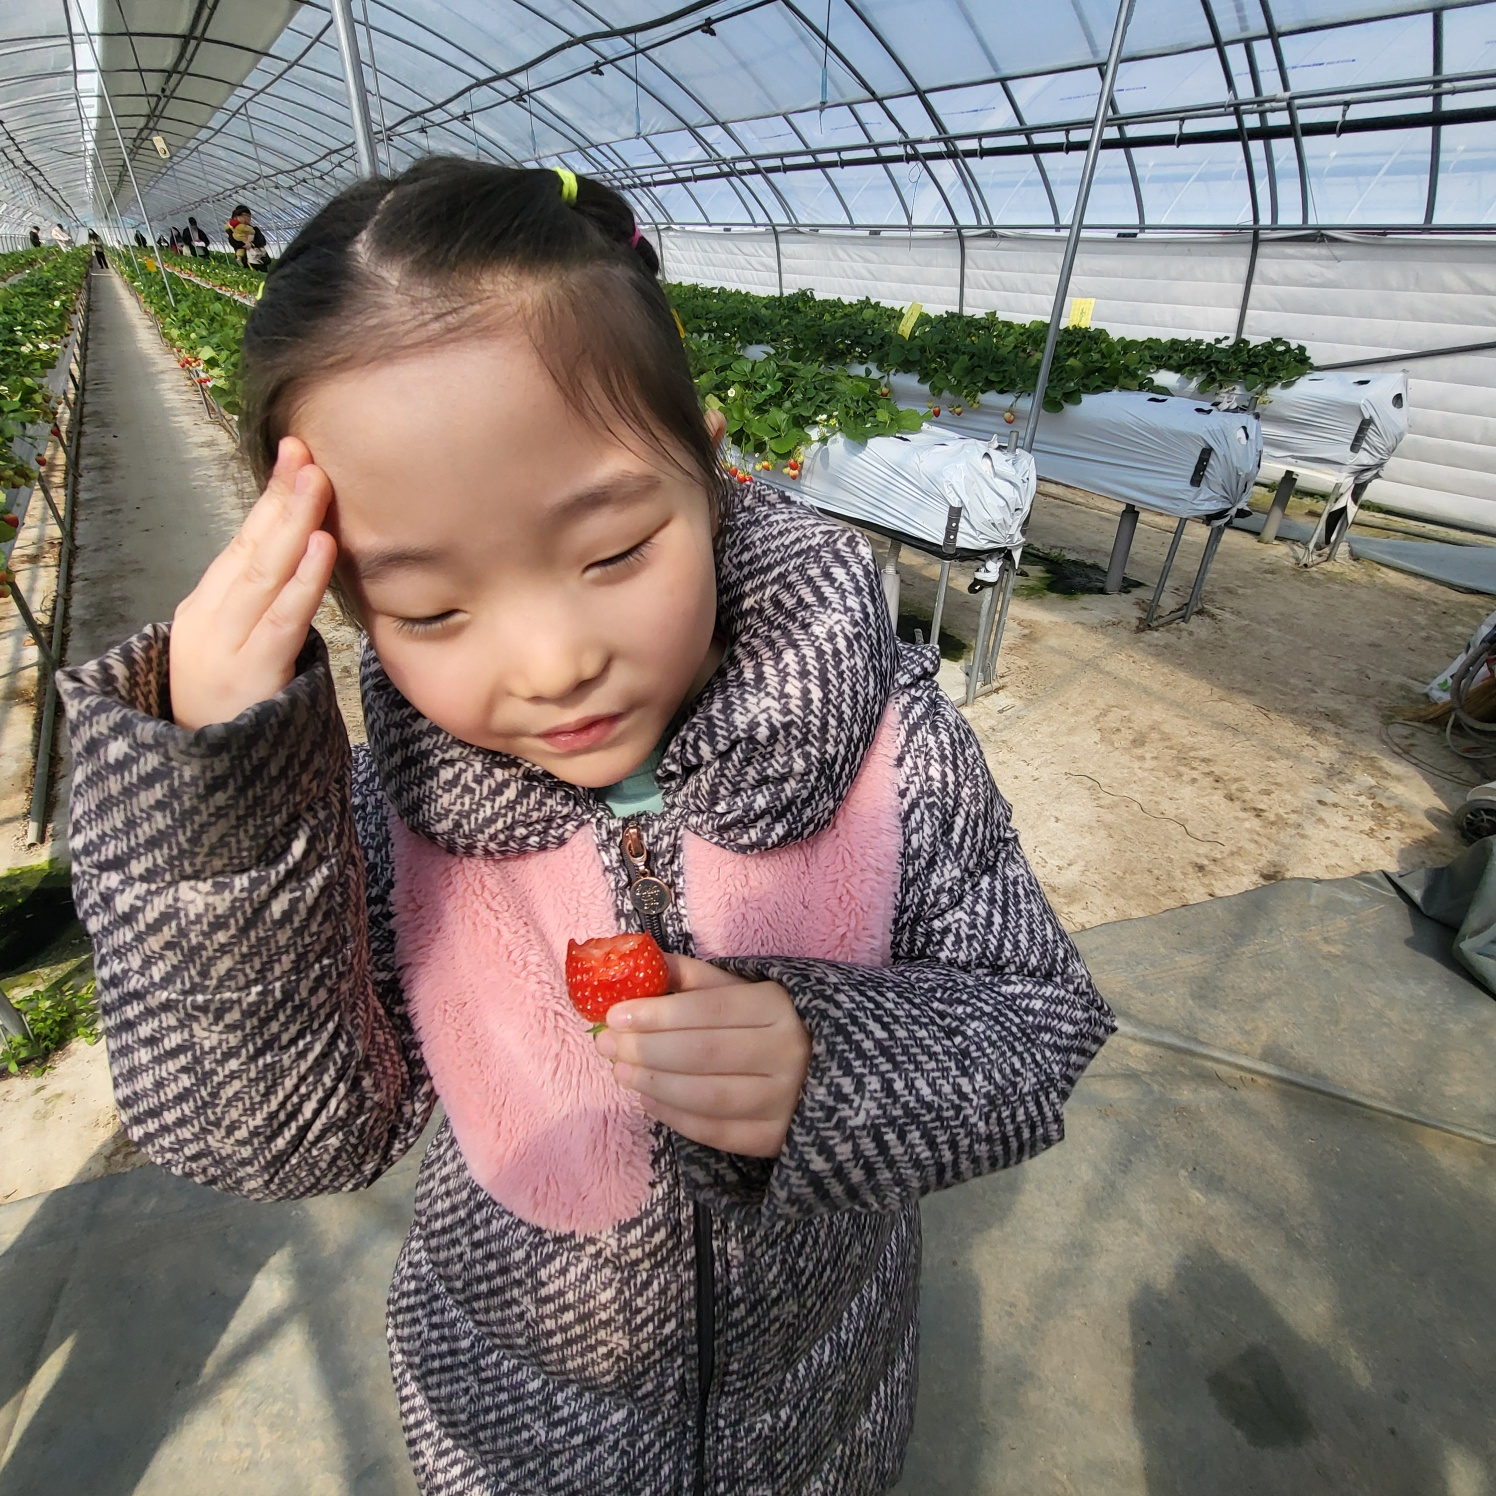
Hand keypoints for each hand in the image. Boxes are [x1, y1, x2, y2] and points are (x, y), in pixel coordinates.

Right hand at [169, 436, 336, 729]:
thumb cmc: (231, 710)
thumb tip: (304, 561)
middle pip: (251, 545)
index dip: (271, 497)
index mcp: (208, 604)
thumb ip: (265, 607)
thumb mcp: (240, 647)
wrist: (201, 779)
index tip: (297, 454)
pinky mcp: (250, 674)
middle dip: (281, 495)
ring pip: (263, 573)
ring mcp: (225, 643)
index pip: (244, 540)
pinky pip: (281, 619)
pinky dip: (302, 580)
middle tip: (308, 450)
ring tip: (317, 482)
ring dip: (292, 523)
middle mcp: (210, 616)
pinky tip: (322, 547)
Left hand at [595, 955, 810, 1157]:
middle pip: (704, 1054)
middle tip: (606, 1046)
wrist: (837, 1071)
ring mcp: (785, 1100)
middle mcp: (787, 1053)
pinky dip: (677, 1118)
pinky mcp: (778, 1138)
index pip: (709, 1010)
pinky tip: (648, 1101)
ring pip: (708, 1096)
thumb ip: (695, 978)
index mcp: (778, 1006)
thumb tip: (641, 961)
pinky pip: (719, 1132)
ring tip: (619, 1072)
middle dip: (647, 1050)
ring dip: (655, 1084)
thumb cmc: (775, 1022)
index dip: (658, 1013)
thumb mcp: (744, 990)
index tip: (615, 1014)